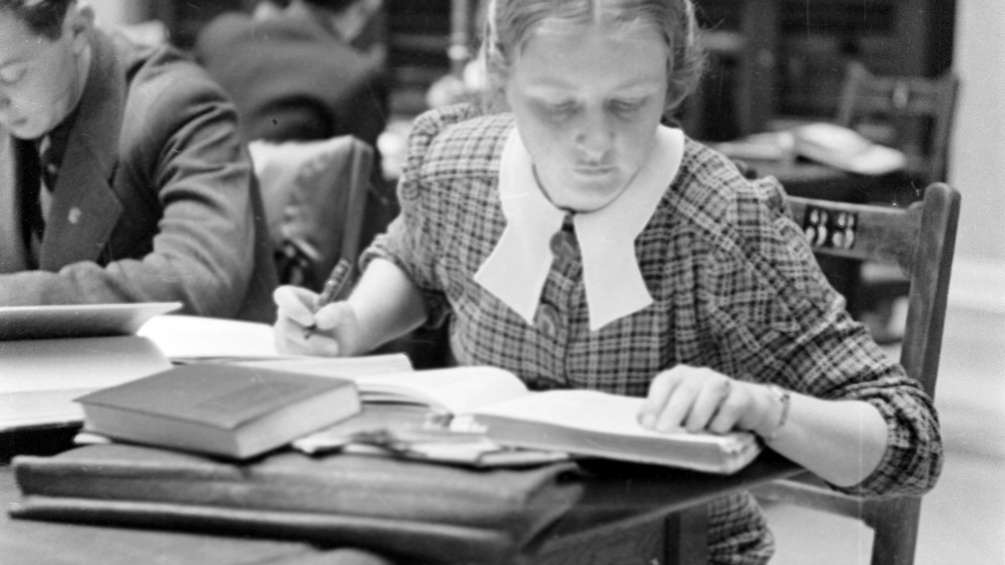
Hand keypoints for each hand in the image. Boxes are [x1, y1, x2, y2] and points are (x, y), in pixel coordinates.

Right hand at [272, 285, 361, 355]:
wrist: (344, 342)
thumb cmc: (342, 322)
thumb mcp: (346, 312)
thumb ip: (336, 311)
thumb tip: (319, 320)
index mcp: (295, 296)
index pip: (283, 296)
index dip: (293, 308)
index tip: (311, 321)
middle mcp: (284, 315)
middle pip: (285, 327)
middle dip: (310, 340)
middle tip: (334, 346)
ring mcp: (281, 335)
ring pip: (289, 346)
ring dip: (314, 351)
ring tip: (333, 350)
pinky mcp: (284, 352)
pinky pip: (291, 359)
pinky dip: (310, 360)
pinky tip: (324, 357)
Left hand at [638, 365, 776, 435]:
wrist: (745, 408)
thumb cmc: (704, 412)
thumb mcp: (681, 412)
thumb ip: (662, 413)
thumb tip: (641, 421)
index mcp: (680, 376)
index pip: (664, 383)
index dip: (654, 403)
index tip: (646, 424)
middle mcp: (700, 375)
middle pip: (686, 389)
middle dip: (673, 411)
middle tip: (663, 431)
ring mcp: (722, 381)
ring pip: (711, 391)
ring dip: (699, 413)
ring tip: (692, 430)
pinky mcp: (743, 394)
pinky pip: (733, 405)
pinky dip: (723, 419)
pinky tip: (717, 430)